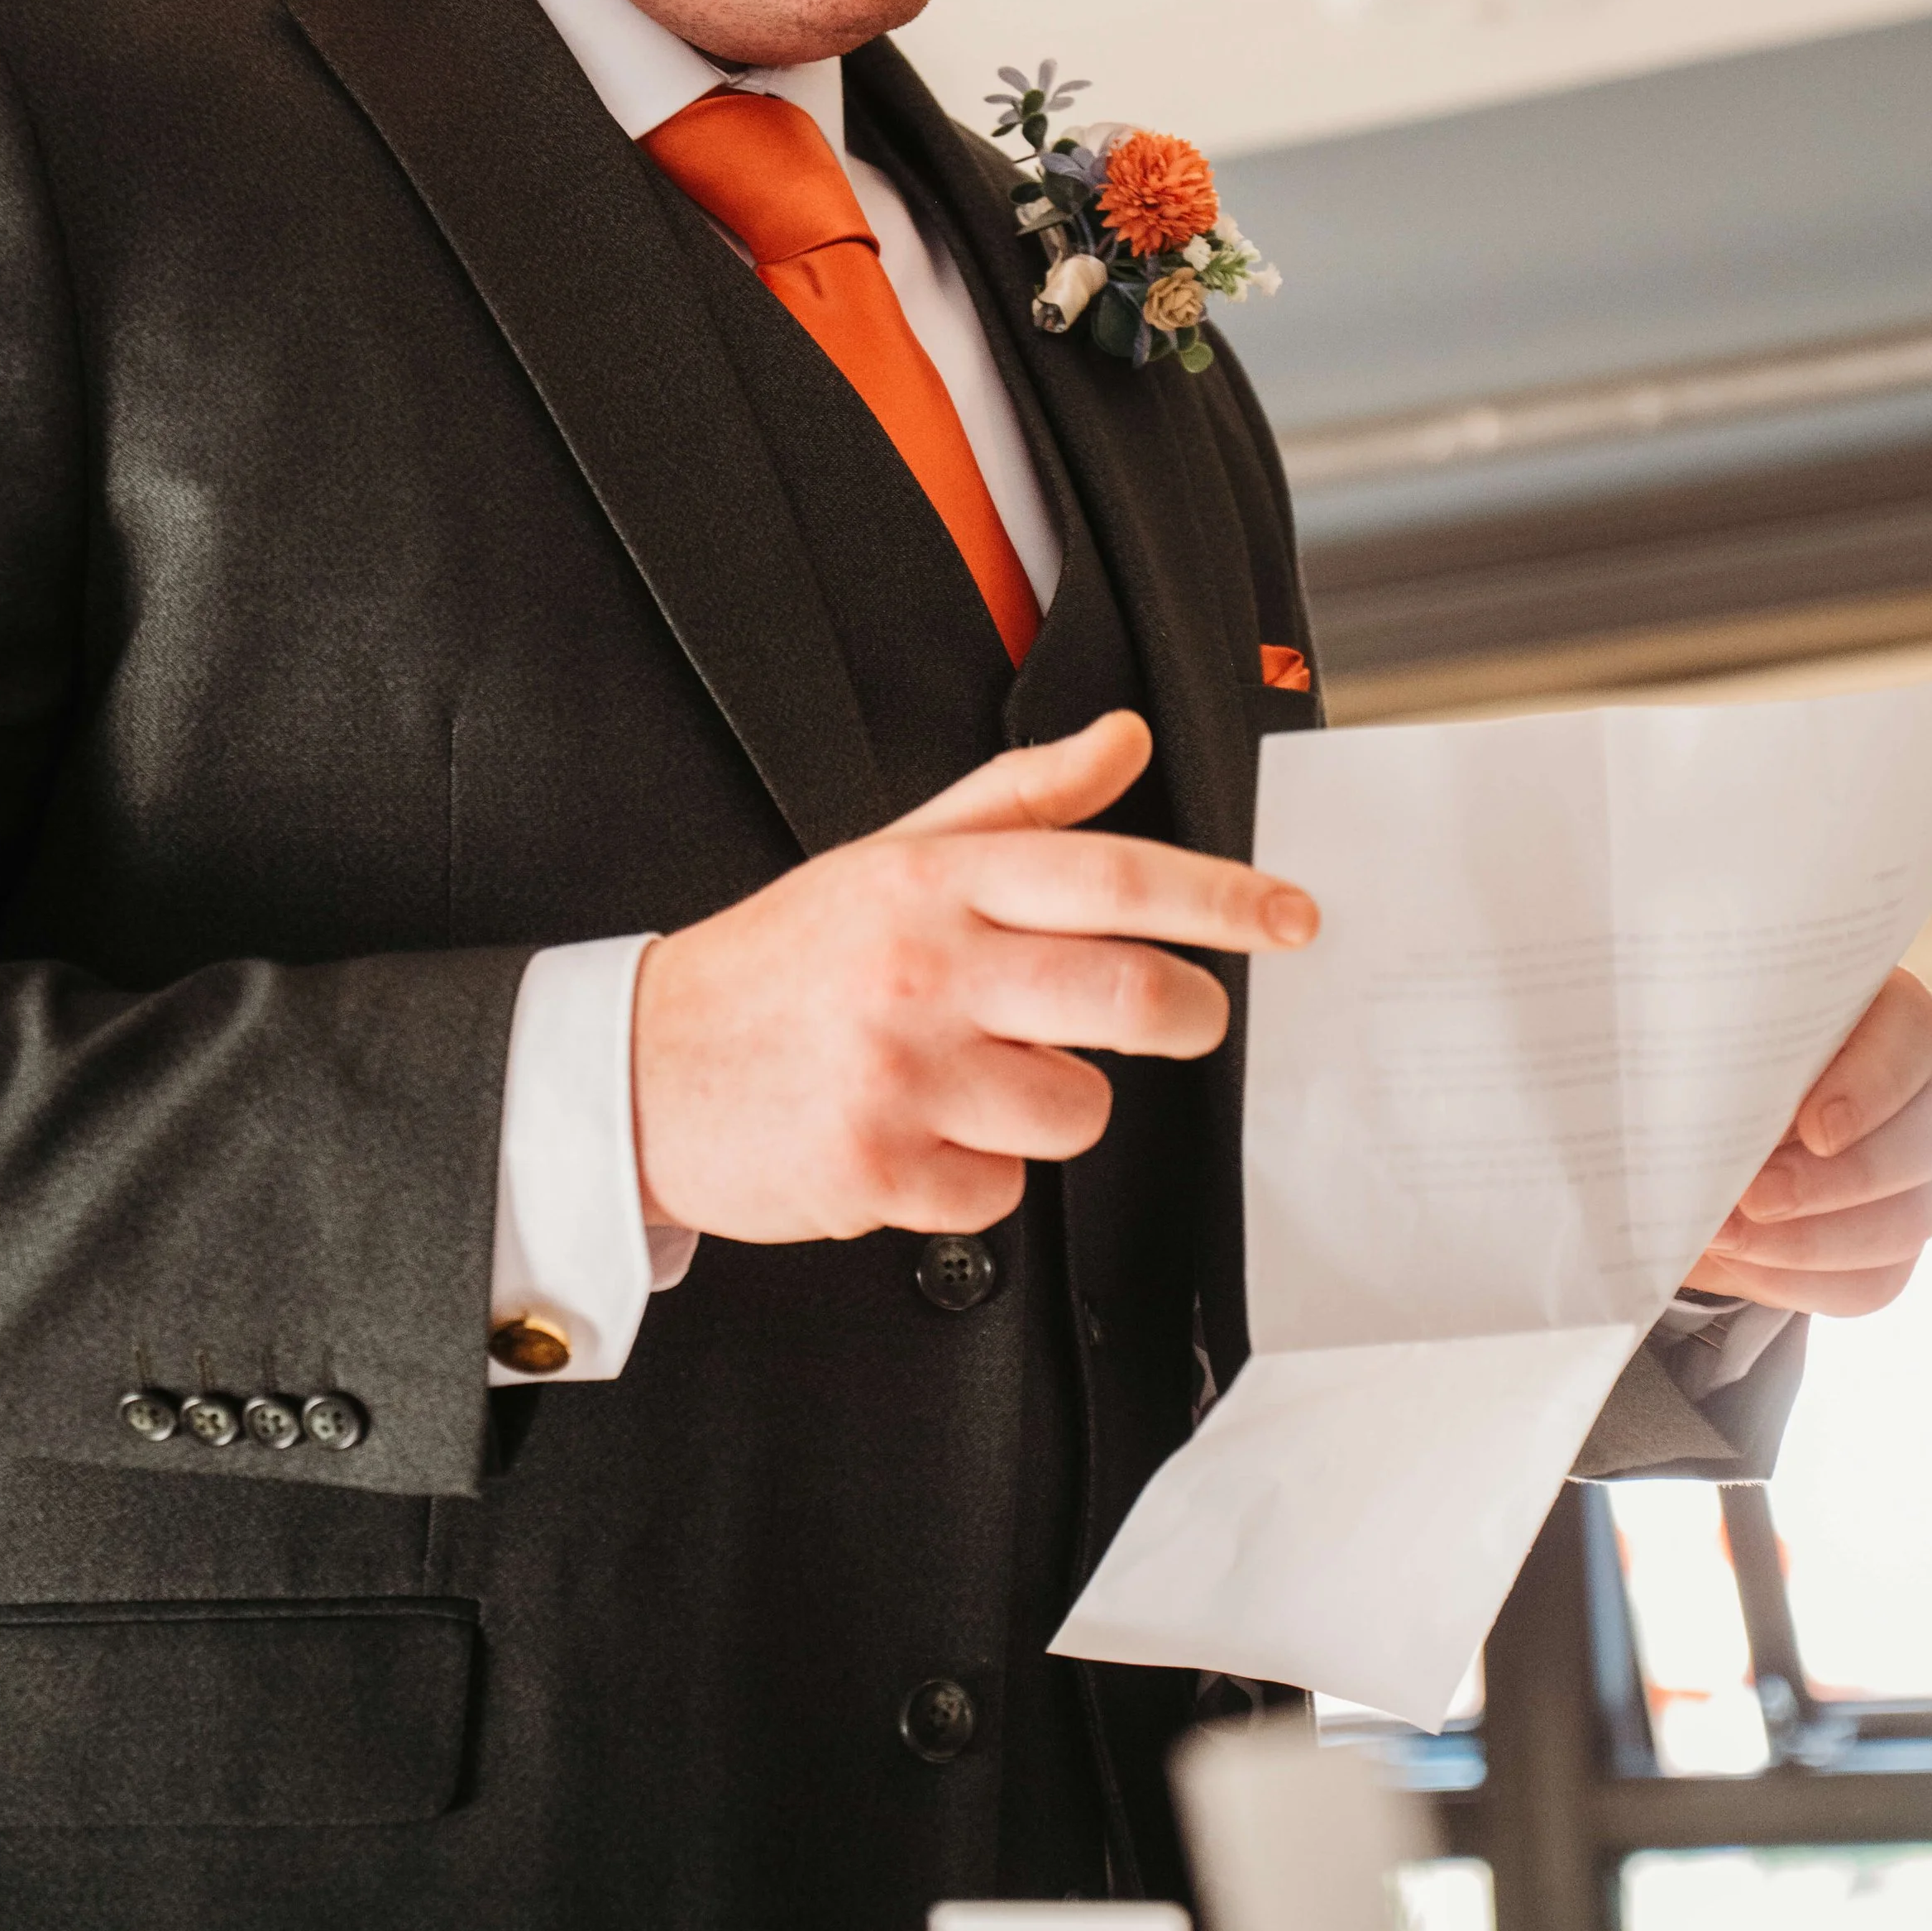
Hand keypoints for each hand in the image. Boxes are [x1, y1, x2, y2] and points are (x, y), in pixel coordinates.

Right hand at [629, 708, 1317, 1243]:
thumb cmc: (782, 962)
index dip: (1222, 898)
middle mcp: (924, 969)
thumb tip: (1124, 739)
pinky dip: (982, 1175)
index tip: (1291, 916)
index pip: (1114, 877)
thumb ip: (1019, 799)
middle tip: (1189, 1016)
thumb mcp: (892, 855)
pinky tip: (922, 1136)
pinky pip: (1004, 1191)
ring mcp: (901, 1073)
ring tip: (987, 1080)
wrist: (641, 1067)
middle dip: (1188, 1014)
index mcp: (934, 882)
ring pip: (1078, 1109)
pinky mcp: (879, 1169)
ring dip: (1059, 1105)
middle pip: (1127, 997)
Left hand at [1683, 968, 1931, 1314]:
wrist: (1676, 1140)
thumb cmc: (1685, 1064)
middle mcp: (1912, 1091)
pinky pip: (1880, 1277)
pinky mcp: (1890, 1242)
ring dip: (1817, 1239)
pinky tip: (1746, 1264)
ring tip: (1729, 1236)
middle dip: (1839, 1180)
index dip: (1875, 1083)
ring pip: (1913, 1216)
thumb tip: (1681, 1085)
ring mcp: (1912, 1172)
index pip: (1912, 1033)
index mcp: (1873, 1012)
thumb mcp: (1685, 1038)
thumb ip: (1702, 1044)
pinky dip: (1809, 1279)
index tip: (1815, 1129)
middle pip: (1930, 1134)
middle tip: (1755, 1198)